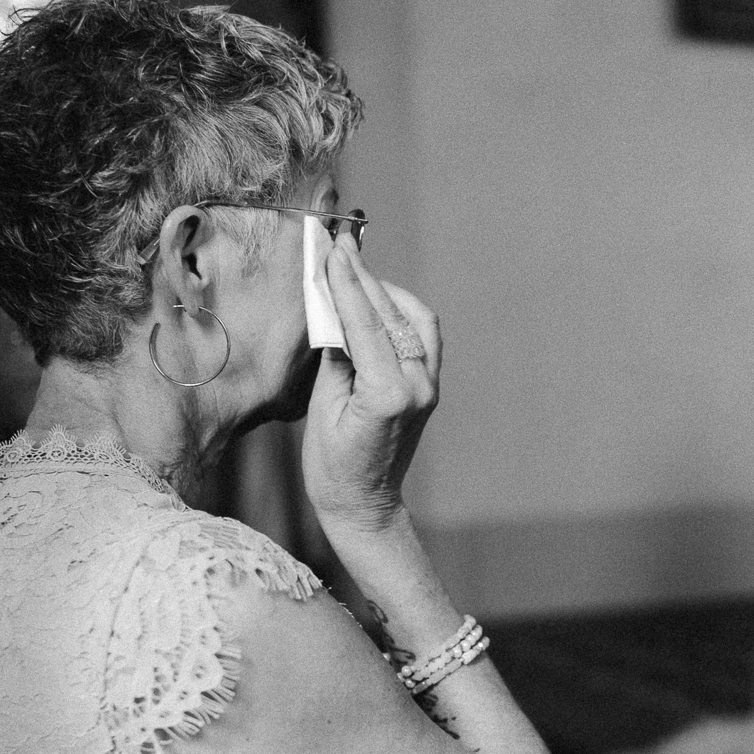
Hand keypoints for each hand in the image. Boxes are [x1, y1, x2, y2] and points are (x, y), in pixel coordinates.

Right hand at [301, 234, 441, 536]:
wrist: (365, 506)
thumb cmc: (332, 467)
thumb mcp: (322, 408)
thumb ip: (335, 355)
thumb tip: (334, 308)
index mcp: (388, 393)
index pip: (365, 323)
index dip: (346, 282)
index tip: (333, 249)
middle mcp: (418, 386)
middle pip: (390, 315)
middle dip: (363, 279)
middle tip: (340, 247)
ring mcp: (430, 387)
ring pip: (414, 320)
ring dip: (385, 292)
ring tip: (355, 272)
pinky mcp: (430, 388)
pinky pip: (423, 337)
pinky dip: (402, 314)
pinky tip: (379, 302)